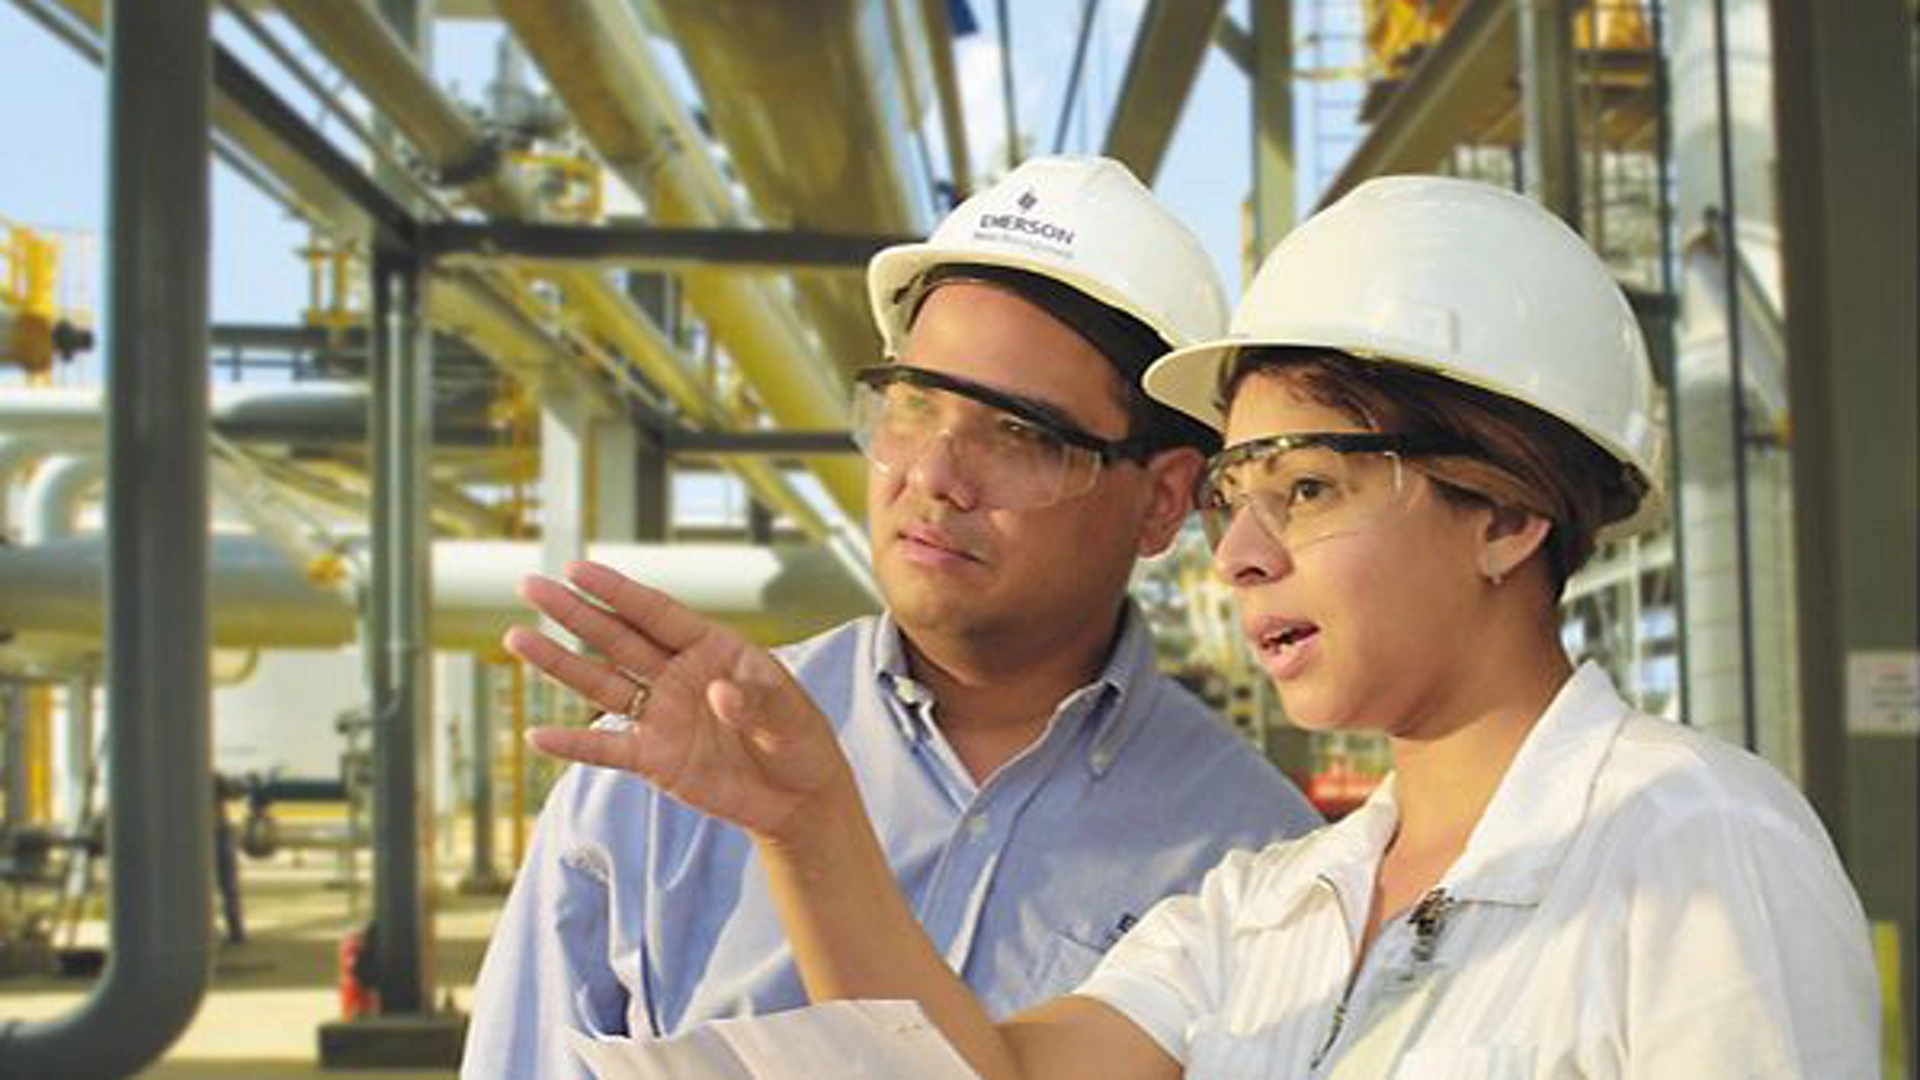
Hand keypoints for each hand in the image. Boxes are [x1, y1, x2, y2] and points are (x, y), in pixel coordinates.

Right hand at [505, 560, 851, 842]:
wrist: (798, 798)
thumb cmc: (799, 739)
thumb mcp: (790, 714)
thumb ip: (756, 700)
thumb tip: (720, 694)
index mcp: (711, 648)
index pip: (657, 614)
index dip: (617, 592)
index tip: (576, 569)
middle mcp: (677, 675)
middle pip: (617, 638)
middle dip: (574, 613)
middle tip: (530, 586)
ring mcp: (661, 715)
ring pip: (602, 684)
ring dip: (560, 664)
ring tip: (516, 638)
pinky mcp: (654, 758)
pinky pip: (607, 748)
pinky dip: (574, 745)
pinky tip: (537, 737)